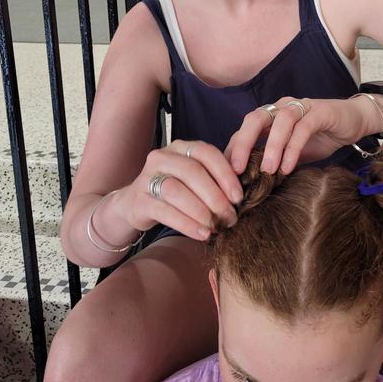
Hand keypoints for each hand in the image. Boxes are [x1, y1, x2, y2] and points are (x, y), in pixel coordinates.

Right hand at [116, 140, 242, 241]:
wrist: (136, 204)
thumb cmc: (177, 192)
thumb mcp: (196, 180)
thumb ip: (216, 180)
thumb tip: (246, 194)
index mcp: (182, 147)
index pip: (206, 153)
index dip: (225, 174)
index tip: (239, 197)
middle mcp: (163, 156)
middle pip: (192, 171)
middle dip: (215, 196)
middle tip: (230, 217)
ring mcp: (147, 176)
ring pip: (176, 190)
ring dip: (200, 211)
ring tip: (215, 227)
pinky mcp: (139, 199)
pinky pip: (164, 211)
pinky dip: (186, 224)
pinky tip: (202, 233)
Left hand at [225, 96, 370, 175]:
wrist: (355, 122)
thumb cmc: (320, 138)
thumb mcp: (293, 154)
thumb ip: (275, 163)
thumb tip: (251, 187)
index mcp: (271, 117)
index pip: (245, 130)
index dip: (233, 150)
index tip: (225, 175)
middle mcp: (282, 108)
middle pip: (254, 119)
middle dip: (243, 143)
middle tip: (237, 170)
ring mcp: (301, 107)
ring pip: (279, 121)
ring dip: (271, 146)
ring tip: (268, 171)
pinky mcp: (320, 112)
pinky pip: (303, 128)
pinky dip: (293, 147)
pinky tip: (289, 166)